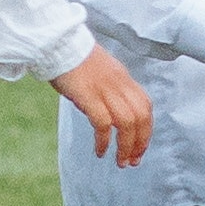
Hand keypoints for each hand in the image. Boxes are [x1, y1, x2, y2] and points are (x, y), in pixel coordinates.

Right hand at [55, 45, 151, 164]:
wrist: (58, 44)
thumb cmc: (74, 59)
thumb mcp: (101, 72)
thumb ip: (111, 90)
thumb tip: (112, 113)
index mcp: (124, 78)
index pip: (145, 107)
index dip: (146, 130)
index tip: (140, 148)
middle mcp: (119, 83)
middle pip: (141, 117)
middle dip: (140, 143)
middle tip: (132, 161)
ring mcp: (104, 89)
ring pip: (126, 122)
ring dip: (125, 146)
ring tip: (120, 162)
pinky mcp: (88, 95)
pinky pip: (103, 123)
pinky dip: (104, 140)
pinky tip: (100, 151)